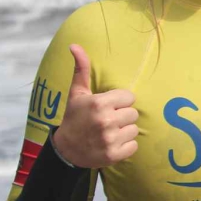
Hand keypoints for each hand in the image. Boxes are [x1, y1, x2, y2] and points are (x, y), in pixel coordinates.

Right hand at [50, 45, 139, 167]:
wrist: (66, 150)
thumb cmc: (75, 118)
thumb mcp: (77, 93)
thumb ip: (81, 69)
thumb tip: (74, 45)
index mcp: (99, 104)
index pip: (129, 97)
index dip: (120, 102)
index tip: (108, 106)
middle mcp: (105, 121)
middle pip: (133, 113)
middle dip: (122, 116)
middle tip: (108, 120)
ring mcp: (110, 139)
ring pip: (134, 129)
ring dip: (124, 131)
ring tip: (109, 132)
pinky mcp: (114, 155)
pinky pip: (134, 145)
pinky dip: (125, 146)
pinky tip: (111, 143)